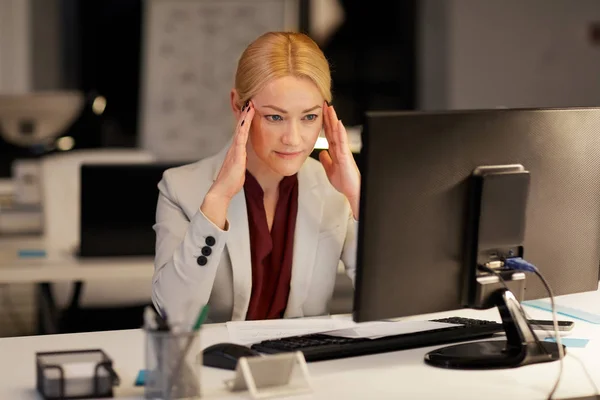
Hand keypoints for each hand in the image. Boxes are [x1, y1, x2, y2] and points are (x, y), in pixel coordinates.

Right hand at [209, 100, 254, 199]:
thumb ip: (242, 161)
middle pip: (240, 127)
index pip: (242, 132)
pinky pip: (241, 138)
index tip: (251, 109)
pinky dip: (244, 127)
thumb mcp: (239, 169)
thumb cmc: (231, 182)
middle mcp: (234, 147)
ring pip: (240, 130)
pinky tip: (247, 120)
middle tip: (250, 100)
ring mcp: (234, 150)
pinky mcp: (236, 155)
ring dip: (245, 117)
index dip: (246, 120)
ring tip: (250, 105)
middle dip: (245, 114)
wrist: (222, 191)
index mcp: (236, 150)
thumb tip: (244, 159)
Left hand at [319, 102, 360, 218]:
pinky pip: (343, 142)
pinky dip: (341, 133)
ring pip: (338, 133)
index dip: (325, 123)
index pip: (329, 134)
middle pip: (333, 130)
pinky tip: (339, 124)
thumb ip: (326, 160)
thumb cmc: (344, 182)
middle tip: (324, 104)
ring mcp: (344, 151)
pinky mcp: (346, 157)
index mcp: (336, 151)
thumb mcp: (330, 170)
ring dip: (334, 121)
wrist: (352, 191)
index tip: (320, 112)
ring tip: (331, 109)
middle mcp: (340, 149)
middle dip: (329, 117)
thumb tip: (321, 153)